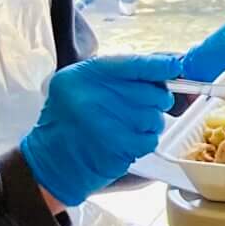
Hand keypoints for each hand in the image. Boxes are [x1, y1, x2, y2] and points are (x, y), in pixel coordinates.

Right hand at [20, 53, 181, 207]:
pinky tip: (127, 140)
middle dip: (156, 99)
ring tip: (129, 125)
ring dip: (150, 122)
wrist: (52, 161)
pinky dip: (144, 140)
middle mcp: (94, 96)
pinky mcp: (117, 148)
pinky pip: (150, 139)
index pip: (133, 64)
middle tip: (143, 105)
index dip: (159, 65)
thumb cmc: (70, 120)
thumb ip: (117, 73)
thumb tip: (163, 66)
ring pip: (154, 117)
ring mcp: (106, 123)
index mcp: (84, 75)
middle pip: (151, 92)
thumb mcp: (81, 84)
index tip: (173, 67)